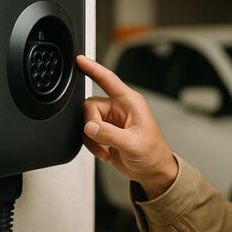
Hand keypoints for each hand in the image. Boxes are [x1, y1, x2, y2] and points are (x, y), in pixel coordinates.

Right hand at [75, 55, 178, 197]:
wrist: (151, 171)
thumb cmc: (152, 153)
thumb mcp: (132, 144)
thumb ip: (109, 134)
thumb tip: (90, 127)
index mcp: (130, 102)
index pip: (108, 80)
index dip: (93, 68)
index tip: (80, 60)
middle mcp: (119, 108)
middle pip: (90, 106)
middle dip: (91, 125)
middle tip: (102, 141)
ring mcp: (111, 120)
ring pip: (87, 121)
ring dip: (92, 138)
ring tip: (106, 150)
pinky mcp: (105, 132)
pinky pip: (88, 133)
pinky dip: (93, 145)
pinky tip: (105, 152)